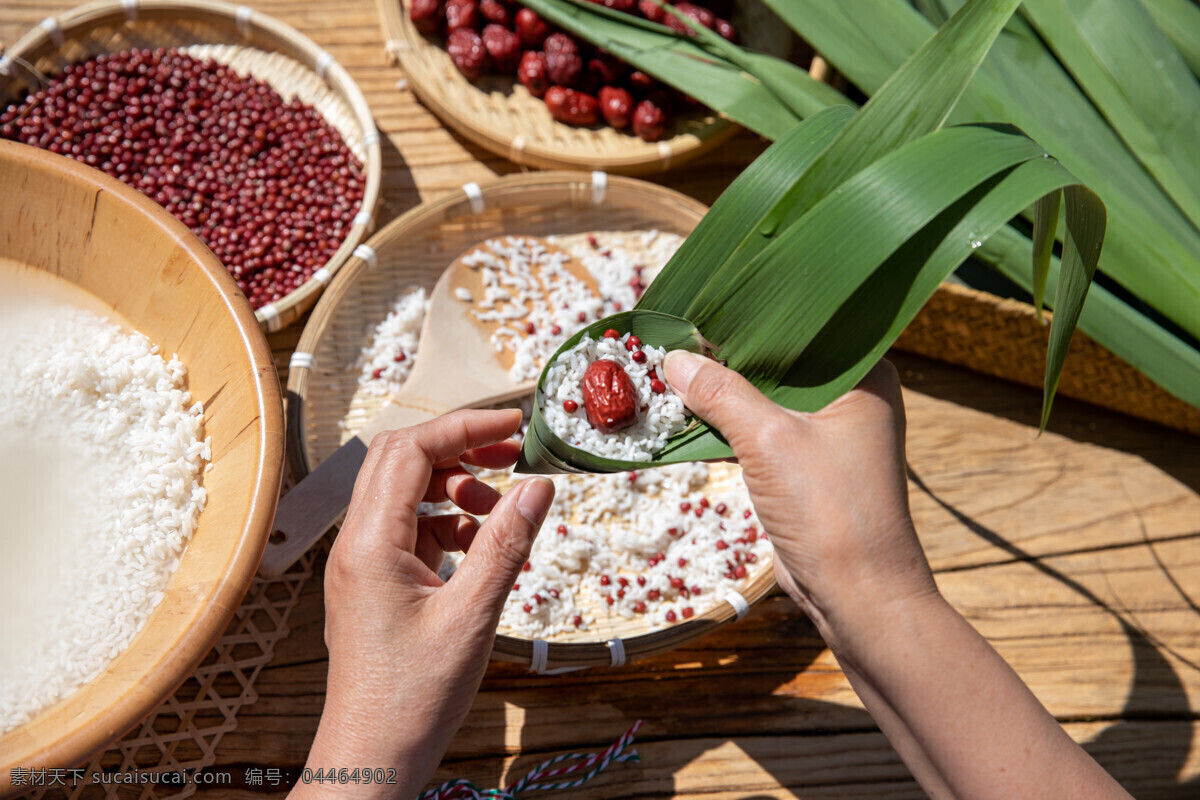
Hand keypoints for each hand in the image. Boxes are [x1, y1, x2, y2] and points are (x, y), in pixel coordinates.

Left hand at [293, 409, 554, 799]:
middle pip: (401, 460)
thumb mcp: (473, 616)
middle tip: (512, 454)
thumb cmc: (412, 698)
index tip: (514, 424)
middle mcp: (355, 544)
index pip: (411, 450)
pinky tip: (481, 546)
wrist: (371, 757)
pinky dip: (447, 522)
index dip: (465, 426)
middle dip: (459, 448)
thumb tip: (539, 487)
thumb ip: (506, 544)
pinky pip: (409, 529)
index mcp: (370, 543)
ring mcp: (360, 563)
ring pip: (405, 493)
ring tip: (501, 508)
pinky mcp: (373, 583)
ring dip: (454, 486)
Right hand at [664, 353, 1129, 799]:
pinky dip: (736, 419)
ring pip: (773, 395)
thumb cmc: (829, 510)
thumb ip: (721, 394)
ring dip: (731, 387)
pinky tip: (696, 407)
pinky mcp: (811, 464)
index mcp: (866, 375)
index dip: (760, 309)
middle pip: (786, 359)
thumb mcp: (767, 441)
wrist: (857, 595)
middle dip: (736, 350)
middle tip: (684, 325)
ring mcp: (833, 433)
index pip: (810, 324)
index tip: (709, 295)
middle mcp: (855, 397)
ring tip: (680, 360)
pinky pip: (768, 427)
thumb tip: (674, 359)